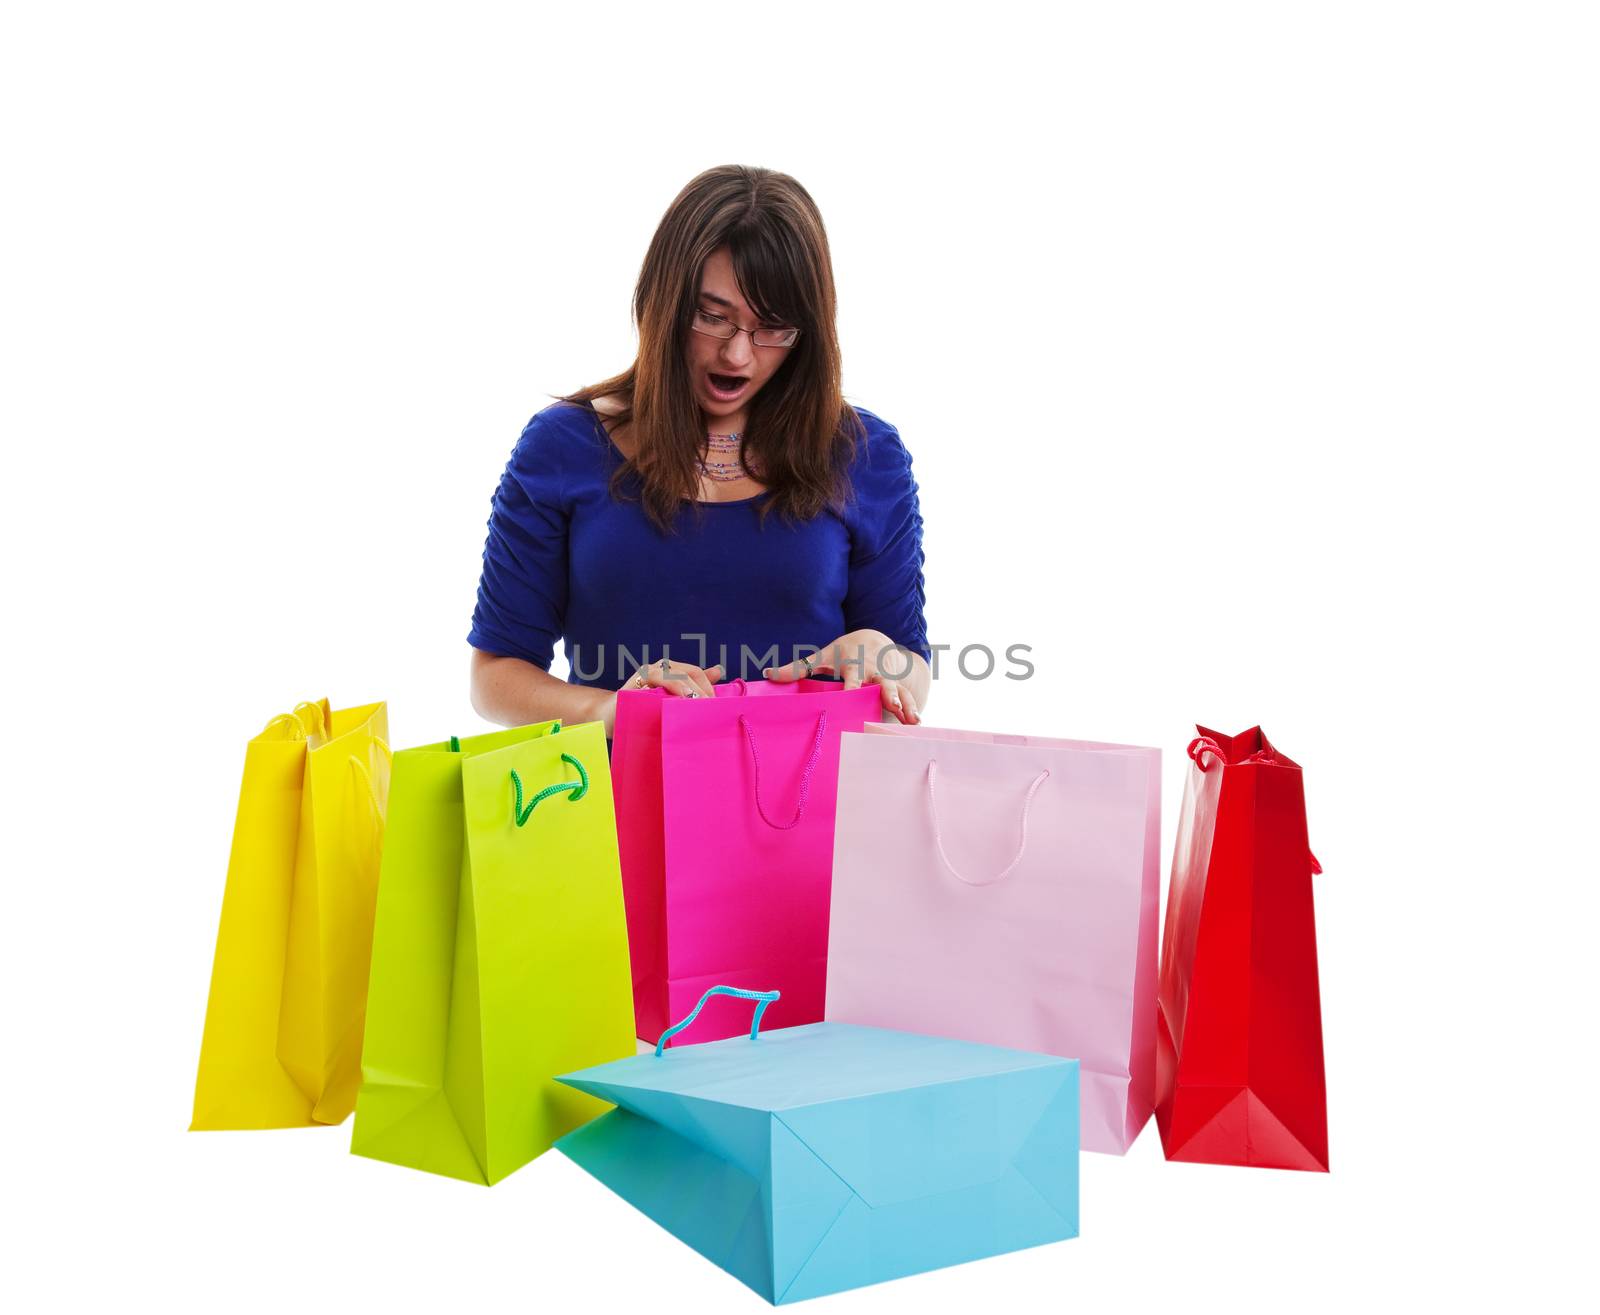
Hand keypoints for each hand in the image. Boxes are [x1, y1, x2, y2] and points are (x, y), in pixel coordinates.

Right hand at [599, 658, 723, 734]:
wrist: (609, 718)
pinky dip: (671, 686)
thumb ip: (692, 687)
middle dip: (703, 690)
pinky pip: (657, 678)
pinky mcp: (637, 680)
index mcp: (672, 671)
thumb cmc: (642, 712)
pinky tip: (680, 697)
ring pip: (676, 675)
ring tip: (698, 704)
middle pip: (690, 673)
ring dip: (689, 689)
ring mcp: (649, 672)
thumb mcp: (669, 704)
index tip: (717, 707)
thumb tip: (718, 671)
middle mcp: (661, 668)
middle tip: (710, 709)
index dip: (708, 688)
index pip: (697, 673)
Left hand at [764, 630, 922, 724]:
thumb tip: (767, 673)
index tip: (851, 696)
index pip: (852, 676)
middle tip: (893, 704)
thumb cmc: (843, 651)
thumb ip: (797, 668)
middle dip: (888, 693)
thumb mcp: (822, 655)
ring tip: (914, 721)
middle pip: (882, 682)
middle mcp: (874, 670)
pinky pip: (907, 697)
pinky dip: (912, 709)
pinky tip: (917, 724)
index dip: (852, 686)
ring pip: (899, 691)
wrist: (874, 638)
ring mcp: (888, 677)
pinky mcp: (898, 684)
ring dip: (906, 705)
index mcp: (854, 663)